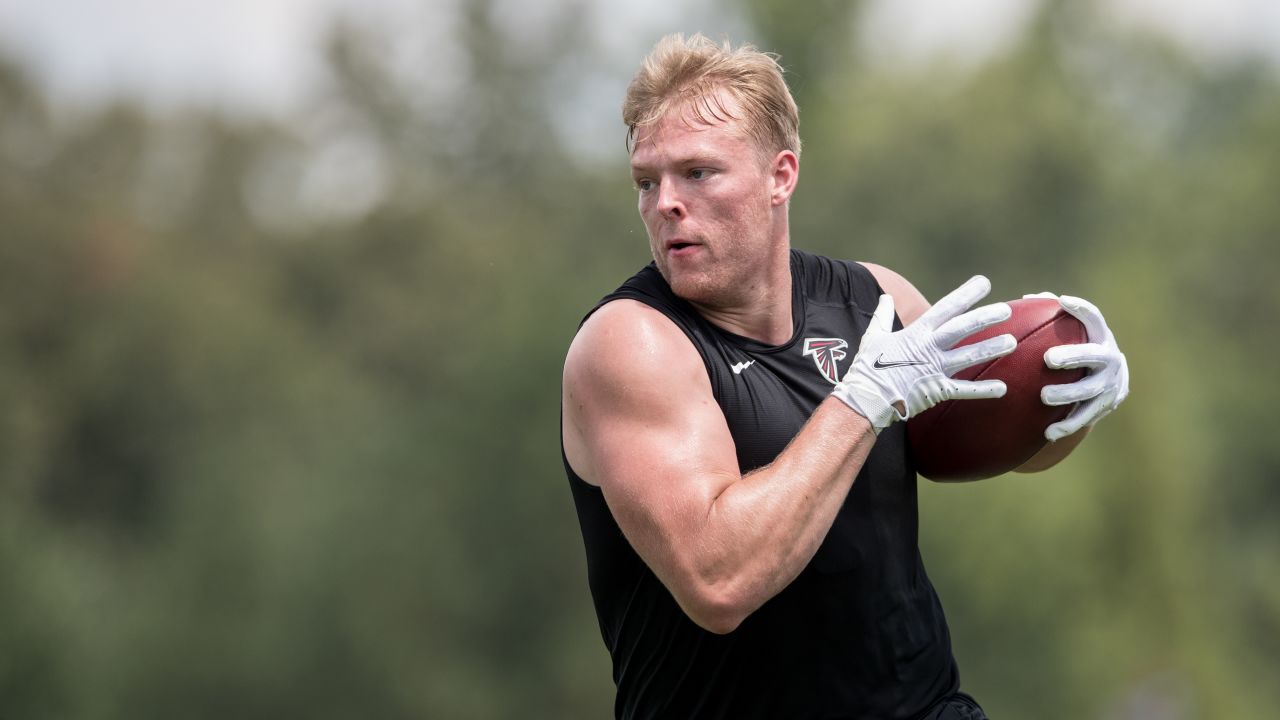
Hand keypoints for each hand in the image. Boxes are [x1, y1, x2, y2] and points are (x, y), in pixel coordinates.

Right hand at [833, 276, 1016, 432]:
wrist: (866, 397)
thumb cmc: (867, 367)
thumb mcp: (873, 336)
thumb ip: (882, 316)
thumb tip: (885, 297)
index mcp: (916, 333)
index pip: (945, 308)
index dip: (965, 294)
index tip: (983, 283)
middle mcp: (929, 348)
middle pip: (962, 328)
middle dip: (985, 317)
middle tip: (1006, 309)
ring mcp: (935, 369)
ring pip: (969, 356)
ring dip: (991, 348)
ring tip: (1012, 342)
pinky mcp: (938, 390)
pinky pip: (965, 390)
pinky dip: (984, 390)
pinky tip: (1003, 387)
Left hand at [1026, 292, 1129, 440]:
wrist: (1111, 381)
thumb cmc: (1080, 347)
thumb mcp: (1075, 332)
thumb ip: (1052, 316)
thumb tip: (1027, 300)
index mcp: (1100, 336)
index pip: (1094, 318)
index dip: (1082, 309)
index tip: (1063, 301)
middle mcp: (1110, 359)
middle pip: (1094, 357)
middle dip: (1073, 356)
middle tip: (1049, 359)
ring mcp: (1109, 385)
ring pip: (1090, 391)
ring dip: (1067, 394)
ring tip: (1044, 396)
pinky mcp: (1103, 407)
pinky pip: (1084, 417)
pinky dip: (1067, 425)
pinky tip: (1048, 433)